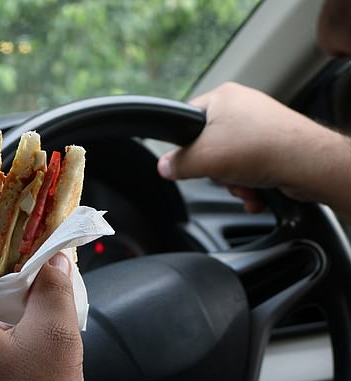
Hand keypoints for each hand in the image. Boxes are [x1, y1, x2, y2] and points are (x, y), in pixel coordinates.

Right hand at [158, 82, 350, 215]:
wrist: (308, 163)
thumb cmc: (260, 148)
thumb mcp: (203, 159)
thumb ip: (177, 164)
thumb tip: (164, 167)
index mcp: (222, 97)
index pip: (187, 120)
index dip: (185, 145)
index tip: (188, 161)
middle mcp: (242, 107)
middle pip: (209, 146)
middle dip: (216, 171)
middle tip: (223, 175)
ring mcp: (261, 126)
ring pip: (230, 161)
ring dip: (234, 182)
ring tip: (245, 186)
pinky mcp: (275, 144)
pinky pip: (250, 167)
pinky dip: (250, 185)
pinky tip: (256, 193)